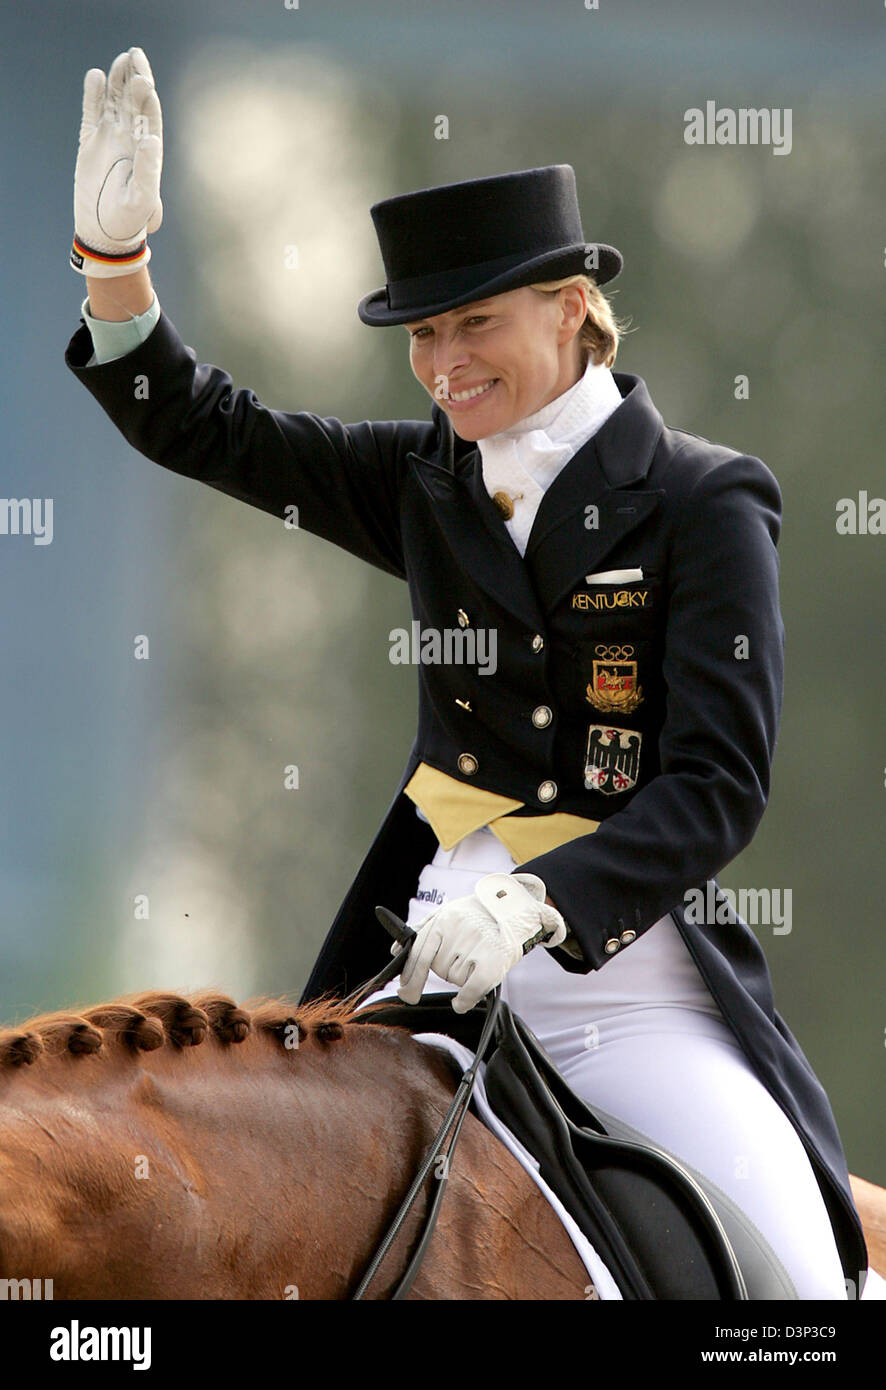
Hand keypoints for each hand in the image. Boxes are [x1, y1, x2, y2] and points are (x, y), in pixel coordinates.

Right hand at [71, 47, 162, 277]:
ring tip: (120, 60)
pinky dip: (94, 96)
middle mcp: (131, 141)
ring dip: (117, 82)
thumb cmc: (130, 221)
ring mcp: (111, 139)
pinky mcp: (90, 142)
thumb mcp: (142, 198)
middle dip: (136, 79)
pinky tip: (96, 77)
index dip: (148, 98)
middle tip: (135, 55)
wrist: (105, 233)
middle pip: (134, 103)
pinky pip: (92, 113)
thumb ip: (148, 169)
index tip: (146, 81)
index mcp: (149, 152)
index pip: (150, 117)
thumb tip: (150, 138)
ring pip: (115, 103)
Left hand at [394, 873, 566, 1012]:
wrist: (518, 910)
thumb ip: (422, 929)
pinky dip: (464, 1000)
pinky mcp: (491, 961)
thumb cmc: (481, 914)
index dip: (408, 974)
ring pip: (453, 978)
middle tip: (410, 996)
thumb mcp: (448, 912)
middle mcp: (457, 932)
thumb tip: (396, 949)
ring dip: (459, 977)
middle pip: (436, 967)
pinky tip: (461, 1001)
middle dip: (424, 980)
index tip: (402, 988)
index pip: (418, 951)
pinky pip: (469, 990)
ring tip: (474, 960)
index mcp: (444, 919)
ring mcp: (474, 946)